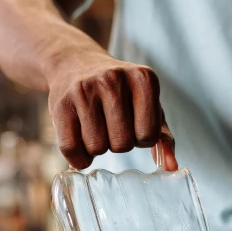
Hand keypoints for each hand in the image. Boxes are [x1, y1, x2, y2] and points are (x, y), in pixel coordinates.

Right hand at [48, 53, 176, 169]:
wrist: (75, 63)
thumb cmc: (120, 93)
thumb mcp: (147, 107)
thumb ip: (164, 138)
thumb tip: (171, 167)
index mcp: (143, 78)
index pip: (148, 136)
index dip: (141, 138)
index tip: (133, 124)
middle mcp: (113, 78)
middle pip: (122, 144)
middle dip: (119, 144)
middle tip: (111, 126)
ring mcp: (84, 89)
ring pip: (97, 148)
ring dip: (98, 149)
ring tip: (96, 128)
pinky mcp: (60, 103)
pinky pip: (71, 149)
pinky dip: (78, 158)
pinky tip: (80, 141)